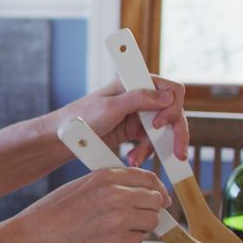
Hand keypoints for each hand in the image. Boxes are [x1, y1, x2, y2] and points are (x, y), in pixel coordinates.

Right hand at [5, 167, 171, 242]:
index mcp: (106, 177)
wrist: (35, 239)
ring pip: (151, 221)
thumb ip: (110, 185)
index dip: (157, 189)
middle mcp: (116, 195)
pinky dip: (127, 241)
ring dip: (139, 227)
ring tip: (114, 230)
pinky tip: (106, 240)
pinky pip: (139, 240)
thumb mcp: (81, 186)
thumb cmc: (53, 214)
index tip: (159, 198)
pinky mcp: (119, 242)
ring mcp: (119, 219)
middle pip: (155, 200)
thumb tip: (139, 191)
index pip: (148, 178)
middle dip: (150, 209)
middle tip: (137, 217)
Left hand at [53, 77, 187, 165]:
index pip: (170, 89)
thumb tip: (167, 96)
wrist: (65, 137)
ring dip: (155, 147)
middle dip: (175, 133)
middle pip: (172, 112)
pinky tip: (132, 159)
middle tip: (178, 153)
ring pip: (164, 130)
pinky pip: (151, 141)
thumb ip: (138, 99)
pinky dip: (145, 152)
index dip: (171, 107)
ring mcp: (139, 114)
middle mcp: (141, 97)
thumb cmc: (82, 117)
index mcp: (135, 83)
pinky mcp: (135, 130)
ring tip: (136, 159)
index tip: (158, 124)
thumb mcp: (110, 107)